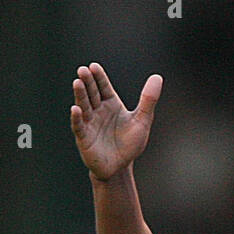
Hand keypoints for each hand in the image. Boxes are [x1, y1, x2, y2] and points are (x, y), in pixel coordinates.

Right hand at [70, 63, 161, 181]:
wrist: (121, 166)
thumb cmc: (130, 143)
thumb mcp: (142, 120)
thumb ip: (148, 100)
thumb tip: (158, 77)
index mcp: (111, 104)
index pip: (103, 87)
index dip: (99, 77)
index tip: (94, 66)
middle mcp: (98, 111)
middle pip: (92, 93)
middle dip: (87, 82)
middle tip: (83, 70)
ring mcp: (89, 123)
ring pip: (84, 106)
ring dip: (80, 95)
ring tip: (77, 82)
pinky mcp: (84, 137)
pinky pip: (79, 126)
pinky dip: (77, 118)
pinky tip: (76, 109)